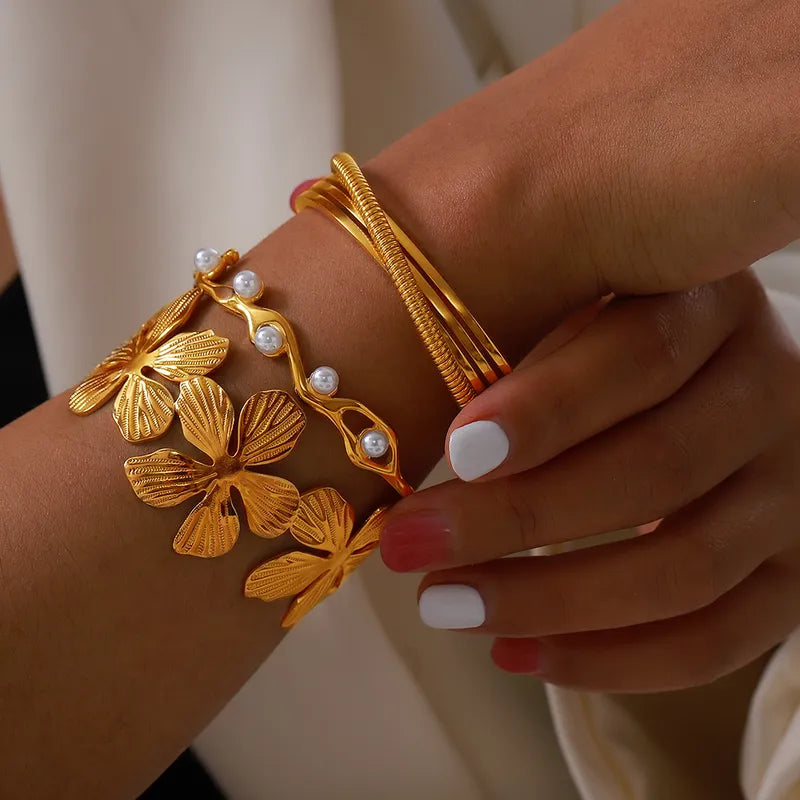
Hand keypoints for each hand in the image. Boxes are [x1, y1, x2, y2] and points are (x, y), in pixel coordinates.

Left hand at [380, 271, 799, 692]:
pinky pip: (717, 642)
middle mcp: (774, 392)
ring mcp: (796, 490)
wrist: (711, 391)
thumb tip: (402, 430)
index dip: (549, 410)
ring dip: (550, 600)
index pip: (643, 355)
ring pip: (686, 568)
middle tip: (409, 545)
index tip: (453, 454)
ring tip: (445, 604)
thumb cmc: (605, 347)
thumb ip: (519, 349)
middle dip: (518, 518)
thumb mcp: (574, 312)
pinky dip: (610, 662)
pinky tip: (514, 653)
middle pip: (658, 469)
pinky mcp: (796, 573)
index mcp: (711, 306)